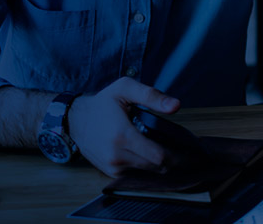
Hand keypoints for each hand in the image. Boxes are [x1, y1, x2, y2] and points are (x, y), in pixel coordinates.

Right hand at [67, 77, 182, 176]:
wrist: (76, 120)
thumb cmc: (102, 104)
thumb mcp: (125, 89)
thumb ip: (152, 96)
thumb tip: (175, 106)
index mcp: (122, 135)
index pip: (158, 156)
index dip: (176, 155)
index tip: (186, 151)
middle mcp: (116, 155)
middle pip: (156, 167)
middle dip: (171, 160)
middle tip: (181, 151)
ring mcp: (112, 166)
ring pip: (147, 172)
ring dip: (158, 163)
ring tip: (163, 149)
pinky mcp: (110, 173)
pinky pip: (136, 174)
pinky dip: (145, 166)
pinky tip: (147, 154)